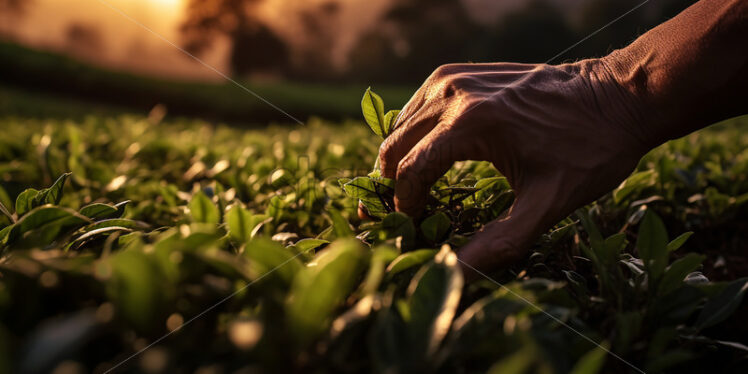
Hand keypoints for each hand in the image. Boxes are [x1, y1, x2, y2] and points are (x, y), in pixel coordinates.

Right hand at [372, 59, 650, 278]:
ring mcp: (454, 77)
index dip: (403, 205)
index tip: (411, 228)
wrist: (618, 97)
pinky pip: (416, 107)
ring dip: (400, 159)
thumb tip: (458, 273)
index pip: (410, 170)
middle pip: (394, 145)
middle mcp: (453, 92)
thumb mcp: (549, 203)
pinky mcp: (459, 72)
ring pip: (400, 125)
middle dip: (391, 184)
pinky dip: (414, 134)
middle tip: (403, 215)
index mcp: (471, 123)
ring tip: (415, 191)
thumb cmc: (589, 150)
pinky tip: (428, 156)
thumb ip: (501, 242)